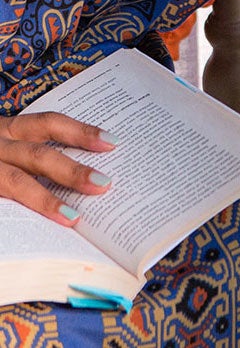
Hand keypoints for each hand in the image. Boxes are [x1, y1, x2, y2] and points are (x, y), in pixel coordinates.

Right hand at [0, 112, 115, 225]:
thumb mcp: (5, 143)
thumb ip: (33, 154)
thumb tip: (84, 173)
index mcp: (6, 130)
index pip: (48, 123)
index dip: (80, 131)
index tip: (113, 142)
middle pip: (36, 155)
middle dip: (71, 170)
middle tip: (105, 184)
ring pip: (13, 182)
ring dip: (44, 200)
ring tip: (73, 218)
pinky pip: (1, 205)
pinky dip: (14, 218)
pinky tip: (36, 233)